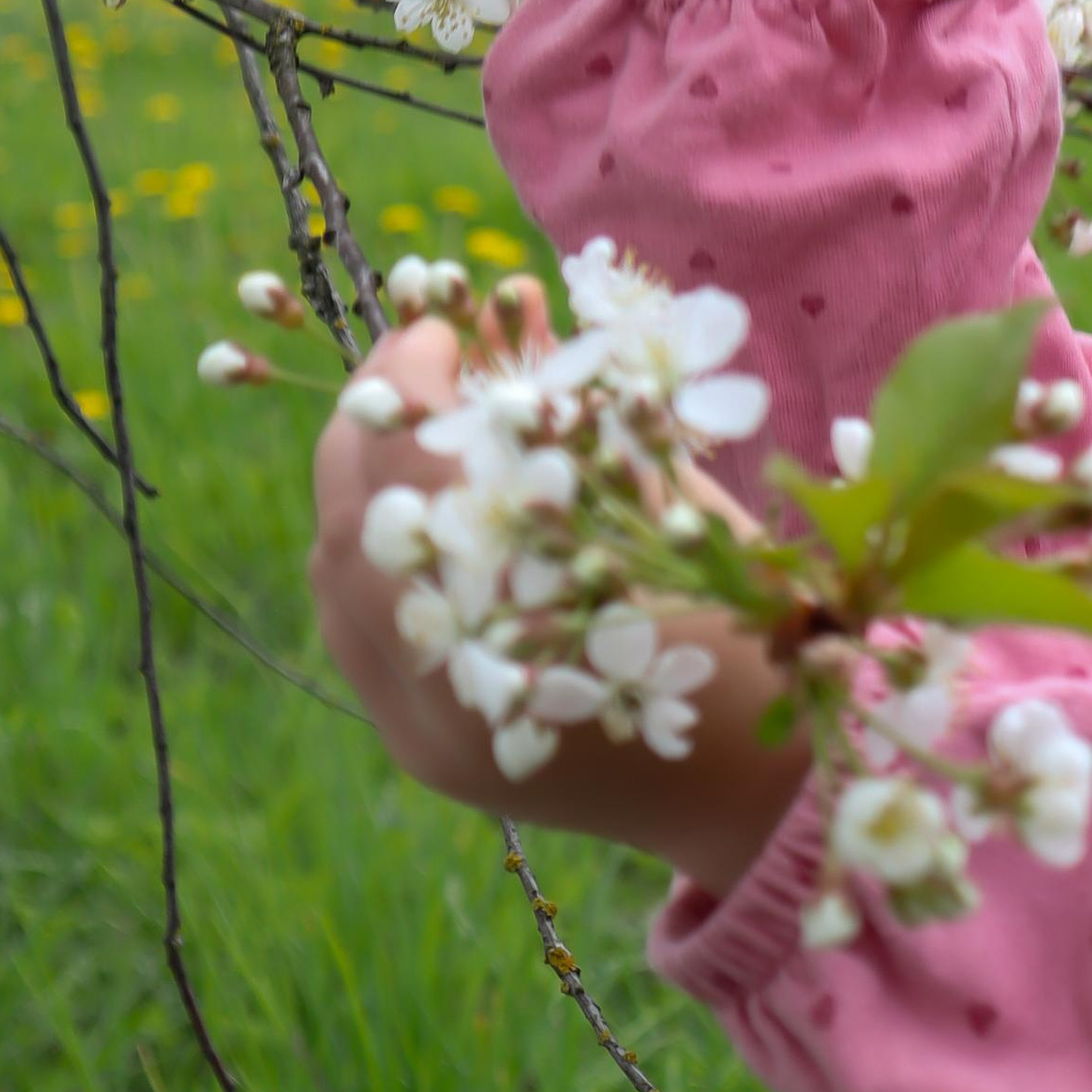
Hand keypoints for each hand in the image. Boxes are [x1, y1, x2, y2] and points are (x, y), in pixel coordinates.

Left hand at [309, 292, 806, 887]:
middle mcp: (456, 676)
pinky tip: (419, 524)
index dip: (408, 375)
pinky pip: (353, 637)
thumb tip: (512, 305)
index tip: (441, 327)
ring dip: (360, 491)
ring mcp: (428, 725)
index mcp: (531, 598)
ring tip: (414, 437)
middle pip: (351, 518)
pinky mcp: (423, 753)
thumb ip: (577, 403)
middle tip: (417, 366)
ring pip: (335, 579)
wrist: (756, 786)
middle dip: (368, 423)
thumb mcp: (666, 496)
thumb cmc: (741, 621)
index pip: (410, 458)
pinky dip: (368, 564)